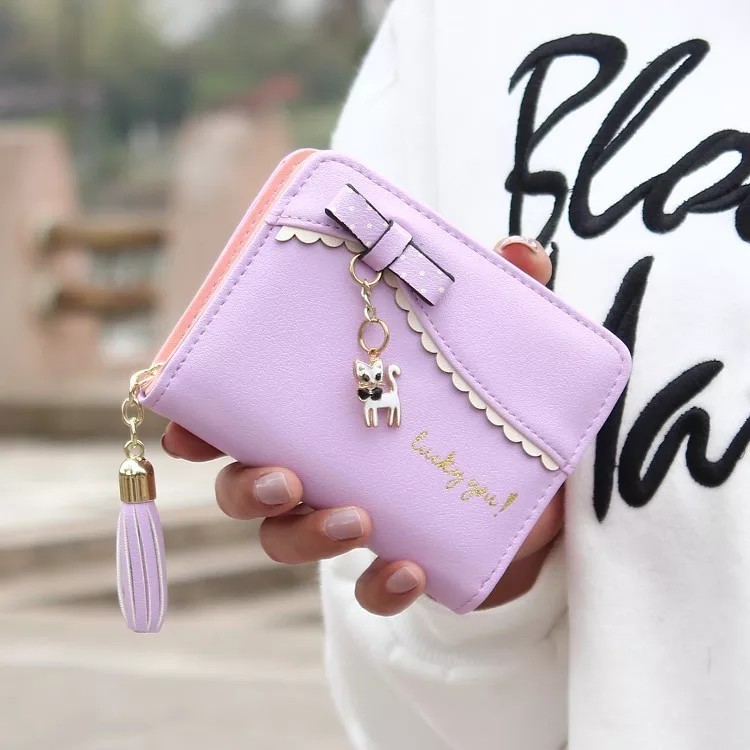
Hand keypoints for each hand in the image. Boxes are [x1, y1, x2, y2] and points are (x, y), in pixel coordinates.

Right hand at [161, 238, 563, 615]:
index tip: (188, 431)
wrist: (543, 475)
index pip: (240, 415)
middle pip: (245, 486)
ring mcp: (355, 512)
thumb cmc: (489, 393)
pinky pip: (367, 590)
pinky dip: (377, 588)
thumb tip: (521, 250)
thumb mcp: (495, 336)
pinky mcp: (399, 558)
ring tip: (357, 520)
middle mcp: (323, 461)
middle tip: (286, 477)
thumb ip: (503, 291)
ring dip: (305, 535)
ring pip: (288, 540)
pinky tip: (407, 570)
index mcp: (321, 406)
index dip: (201, 425)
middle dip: (247, 487)